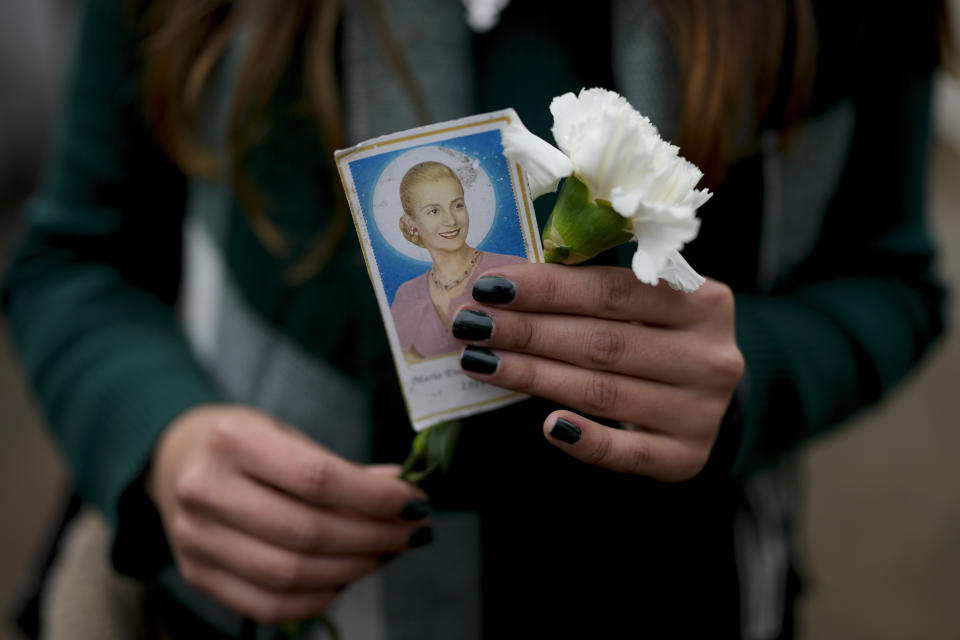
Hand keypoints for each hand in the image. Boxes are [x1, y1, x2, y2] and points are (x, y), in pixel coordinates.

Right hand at [146, 405, 430, 623]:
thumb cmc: (245, 443)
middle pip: (307, 532)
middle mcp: (205, 490)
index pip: (317, 479)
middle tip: (412, 532)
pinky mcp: (196, 575)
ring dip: (354, 569)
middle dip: (374, 537)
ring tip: (386, 553)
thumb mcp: (288, 434)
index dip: (375, 497)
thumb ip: (341, 467)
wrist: (175, 458)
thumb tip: (402, 491)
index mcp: (232, 440)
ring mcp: (195, 538)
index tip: (415, 502)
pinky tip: (345, 577)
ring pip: (290, 574)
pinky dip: (318, 598)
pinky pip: (268, 605)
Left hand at [452, 265, 743, 481]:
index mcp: (703, 302)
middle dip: (527, 331)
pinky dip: (585, 439)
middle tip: (471, 324)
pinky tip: (548, 427)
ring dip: (533, 376)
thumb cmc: (657, 336)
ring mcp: (700, 411)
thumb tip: (507, 283)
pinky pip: (626, 453)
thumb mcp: (644, 303)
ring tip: (480, 362)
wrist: (702, 397)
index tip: (491, 286)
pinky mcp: (686, 456)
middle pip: (602, 343)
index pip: (612, 292)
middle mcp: (710, 357)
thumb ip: (593, 289)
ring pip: (603, 393)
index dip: (547, 289)